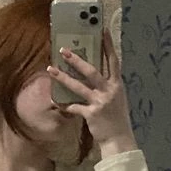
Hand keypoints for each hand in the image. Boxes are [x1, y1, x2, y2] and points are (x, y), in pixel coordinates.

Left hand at [47, 28, 137, 148]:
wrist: (119, 139)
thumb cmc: (117, 119)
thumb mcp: (116, 99)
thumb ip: (107, 87)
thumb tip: (96, 76)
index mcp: (117, 85)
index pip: (113, 61)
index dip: (108, 45)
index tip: (102, 30)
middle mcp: (110, 91)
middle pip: (92, 71)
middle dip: (77, 60)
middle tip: (63, 50)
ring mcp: (100, 102)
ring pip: (79, 87)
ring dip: (63, 78)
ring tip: (51, 69)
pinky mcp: (91, 114)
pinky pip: (74, 107)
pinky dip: (64, 104)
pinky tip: (55, 101)